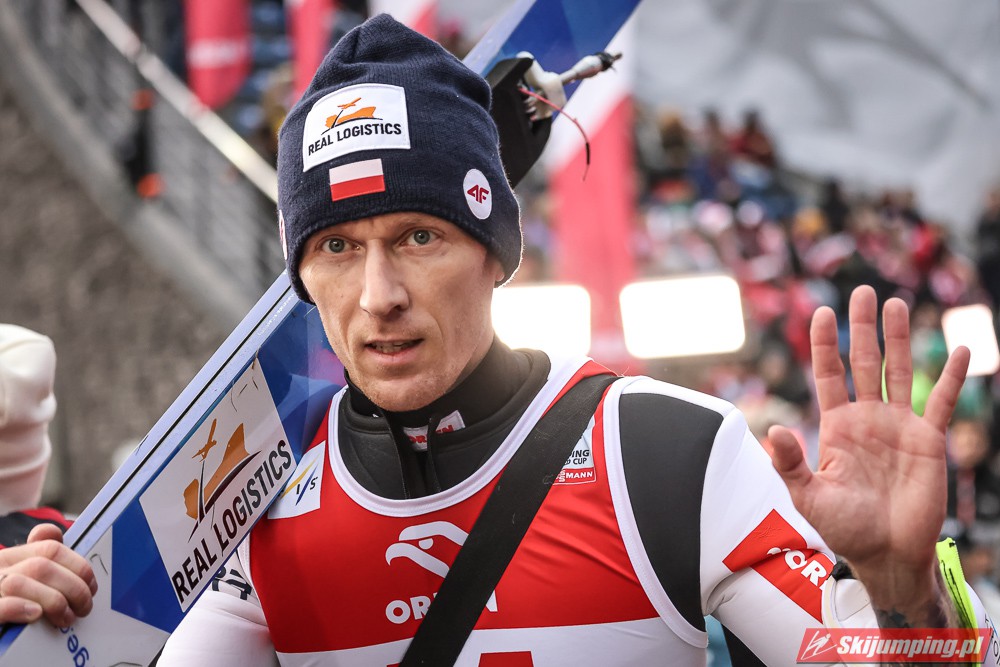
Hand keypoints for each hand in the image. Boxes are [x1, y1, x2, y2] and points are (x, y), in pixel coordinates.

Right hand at [0, 523, 96, 626]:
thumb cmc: (10, 600)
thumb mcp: (26, 577)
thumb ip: (42, 559)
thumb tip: (54, 533)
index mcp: (12, 558)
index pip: (50, 548)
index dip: (77, 565)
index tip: (91, 583)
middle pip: (41, 566)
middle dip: (73, 587)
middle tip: (84, 607)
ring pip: (19, 583)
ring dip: (52, 601)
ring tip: (65, 617)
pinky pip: (1, 606)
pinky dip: (20, 608)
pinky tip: (36, 614)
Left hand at [768, 285, 969, 623]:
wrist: (886, 553)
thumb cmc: (844, 527)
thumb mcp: (808, 496)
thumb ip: (790, 463)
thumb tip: (773, 431)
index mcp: (835, 426)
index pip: (828, 374)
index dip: (825, 344)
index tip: (823, 312)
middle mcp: (867, 418)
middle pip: (864, 362)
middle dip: (863, 328)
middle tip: (863, 291)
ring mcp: (898, 426)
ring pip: (900, 371)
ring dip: (900, 339)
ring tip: (897, 303)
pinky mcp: (928, 440)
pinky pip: (941, 402)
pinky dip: (951, 378)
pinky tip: (959, 351)